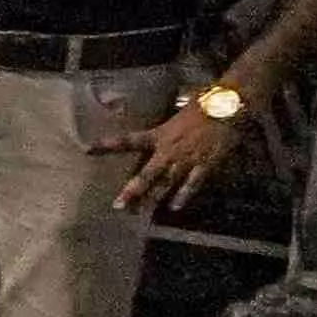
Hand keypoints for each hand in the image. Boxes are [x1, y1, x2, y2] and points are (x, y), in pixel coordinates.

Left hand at [117, 95, 254, 218]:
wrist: (228, 106)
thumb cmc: (203, 103)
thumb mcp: (177, 110)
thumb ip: (166, 120)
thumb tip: (153, 114)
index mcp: (160, 134)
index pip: (129, 140)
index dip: (108, 144)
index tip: (88, 149)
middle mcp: (169, 150)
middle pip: (146, 174)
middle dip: (132, 191)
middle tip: (118, 206)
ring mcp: (186, 160)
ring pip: (166, 184)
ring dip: (153, 199)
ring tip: (141, 212)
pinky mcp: (205, 165)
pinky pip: (192, 184)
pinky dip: (184, 195)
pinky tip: (175, 207)